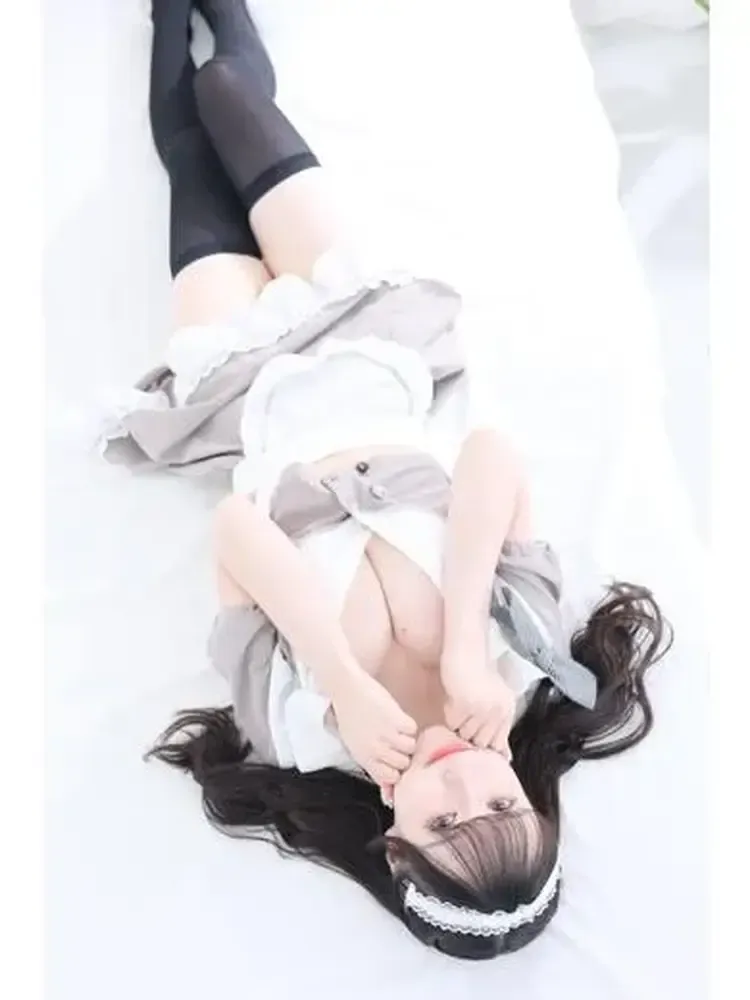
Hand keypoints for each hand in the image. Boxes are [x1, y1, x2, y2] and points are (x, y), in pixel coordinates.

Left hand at [330, 669, 416, 786]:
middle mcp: (376, 750)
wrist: (347, 689)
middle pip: (403, 764)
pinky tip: (397, 719)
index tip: (393, 761)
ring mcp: (388, 735)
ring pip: (411, 748)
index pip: (390, 778)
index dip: (394, 770)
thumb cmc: (349, 717)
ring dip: (407, 739)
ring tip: (396, 729)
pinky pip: (413, 730)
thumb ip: (373, 767)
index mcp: (364, 758)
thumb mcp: (356, 746)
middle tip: (395, 742)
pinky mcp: (398, 719)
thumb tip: (390, 790)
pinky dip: (408, 725)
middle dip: (402, 754)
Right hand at [442, 657, 516, 756]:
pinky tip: (452, 700)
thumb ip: (498, 725)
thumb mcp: (496, 698)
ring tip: (457, 708)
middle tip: (462, 724)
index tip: (474, 748)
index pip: (498, 745)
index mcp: (508, 710)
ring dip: (458, 725)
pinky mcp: (464, 703)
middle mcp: (498, 711)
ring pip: (465, 733)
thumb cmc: (478, 672)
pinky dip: (449, 714)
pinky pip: (452, 722)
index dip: (485, 747)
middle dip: (470, 736)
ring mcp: (482, 708)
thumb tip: (505, 756)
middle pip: (481, 742)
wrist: (467, 648)